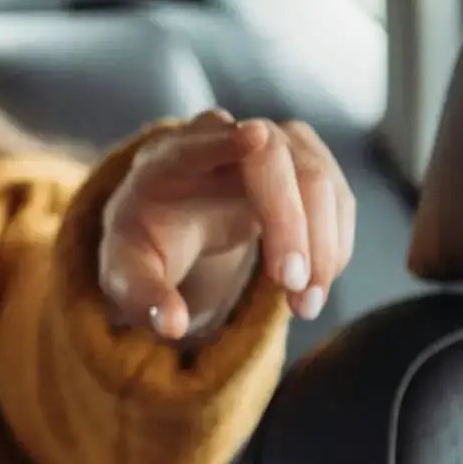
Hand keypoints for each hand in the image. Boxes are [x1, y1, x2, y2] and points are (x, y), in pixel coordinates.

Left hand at [97, 110, 353, 341]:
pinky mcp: (303, 166)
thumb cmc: (147, 244)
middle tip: (291, 284)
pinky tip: (318, 283)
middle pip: (271, 156)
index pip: (195, 142)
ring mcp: (272, 146)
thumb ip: (143, 298)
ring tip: (305, 304)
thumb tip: (172, 325)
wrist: (174, 220)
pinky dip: (333, 243)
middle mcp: (225, 139)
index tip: (255, 138)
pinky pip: (335, 197)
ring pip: (315, 174)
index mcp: (168, 160)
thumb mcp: (127, 276)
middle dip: (288, 220)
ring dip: (321, 241)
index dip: (223, 141)